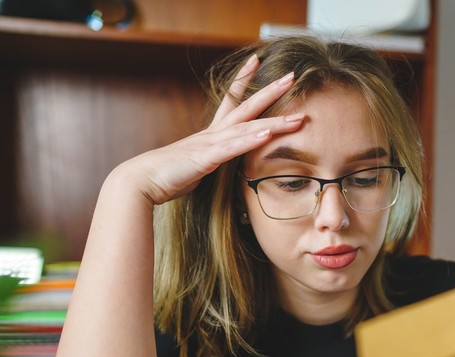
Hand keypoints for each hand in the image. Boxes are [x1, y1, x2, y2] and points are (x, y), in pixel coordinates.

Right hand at [114, 54, 303, 205]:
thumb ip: (211, 161)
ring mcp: (210, 144)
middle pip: (247, 107)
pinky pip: (233, 148)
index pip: (232, 101)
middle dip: (271, 92)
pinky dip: (251, 140)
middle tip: (292, 76)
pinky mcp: (206, 159)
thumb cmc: (168, 176)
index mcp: (211, 134)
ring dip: (275, 122)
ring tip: (298, 116)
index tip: (258, 62)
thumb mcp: (197, 166)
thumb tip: (219, 163)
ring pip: (247, 128)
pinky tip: (267, 133)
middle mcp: (213, 133)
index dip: (245, 81)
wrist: (141, 181)